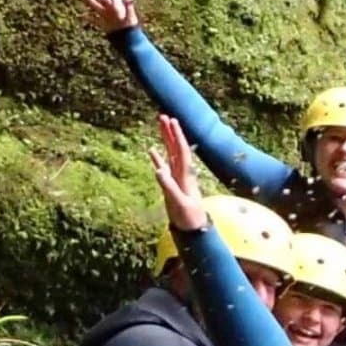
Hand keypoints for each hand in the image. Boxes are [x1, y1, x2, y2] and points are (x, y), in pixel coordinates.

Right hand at [84, 0, 140, 34]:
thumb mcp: (129, 15)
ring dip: (91, 1)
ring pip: (97, 7)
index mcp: (118, 6)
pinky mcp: (105, 25)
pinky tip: (83, 16)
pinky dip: (89, 18)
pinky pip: (95, 21)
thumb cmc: (130, 27)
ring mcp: (108, 17)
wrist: (128, 40)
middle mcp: (112, 10)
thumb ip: (129, 6)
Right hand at [148, 114, 209, 234]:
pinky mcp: (172, 184)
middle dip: (171, 132)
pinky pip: (163, 167)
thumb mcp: (178, 203)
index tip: (172, 121)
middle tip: (163, 116)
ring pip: (170, 154)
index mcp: (185, 175)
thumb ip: (168, 187)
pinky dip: (157, 157)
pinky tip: (151, 149)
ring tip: (160, 125)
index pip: (181, 151)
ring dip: (165, 139)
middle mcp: (183, 173)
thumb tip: (158, 170)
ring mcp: (177, 178)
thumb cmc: (188, 218)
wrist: (194, 229)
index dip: (177, 136)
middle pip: (176, 148)